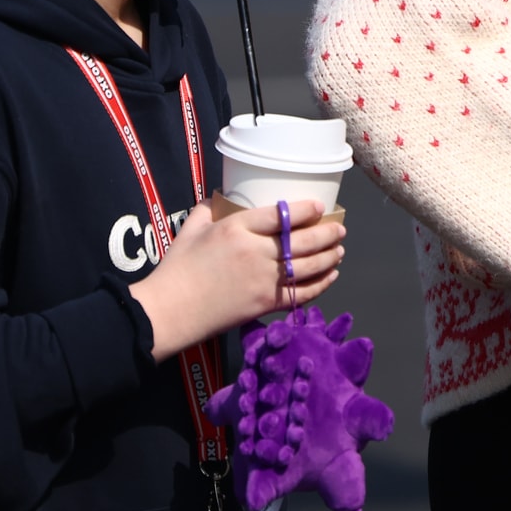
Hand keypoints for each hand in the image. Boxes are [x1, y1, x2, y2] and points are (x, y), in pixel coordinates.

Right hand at [129, 199, 345, 360]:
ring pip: (309, 266)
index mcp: (236, 229)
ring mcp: (264, 280)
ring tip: (340, 250)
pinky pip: (303, 293)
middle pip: (303, 240)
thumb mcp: (191, 228)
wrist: (171, 310)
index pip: (281, 215)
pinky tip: (331, 276)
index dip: (306, 209)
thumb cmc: (178, 268)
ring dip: (330, 257)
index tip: (320, 206)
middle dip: (327, 233)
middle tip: (339, 229)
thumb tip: (221, 199)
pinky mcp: (267, 304)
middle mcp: (256, 252)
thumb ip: (209, 210)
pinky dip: (321, 284)